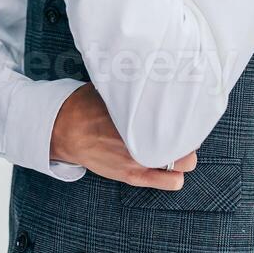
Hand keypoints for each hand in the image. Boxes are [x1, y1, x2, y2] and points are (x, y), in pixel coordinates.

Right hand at [50, 82, 197, 188]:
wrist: (65, 130)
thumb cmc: (88, 105)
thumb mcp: (110, 87)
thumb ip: (132, 86)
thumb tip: (153, 71)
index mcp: (138, 114)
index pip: (179, 114)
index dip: (188, 113)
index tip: (188, 109)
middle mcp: (142, 137)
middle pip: (188, 139)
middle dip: (188, 133)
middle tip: (184, 127)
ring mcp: (140, 159)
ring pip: (184, 163)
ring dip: (184, 155)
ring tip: (178, 146)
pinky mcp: (134, 176)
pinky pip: (170, 182)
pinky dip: (175, 176)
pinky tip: (173, 168)